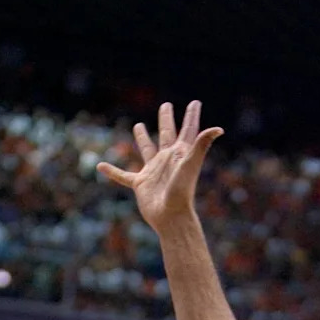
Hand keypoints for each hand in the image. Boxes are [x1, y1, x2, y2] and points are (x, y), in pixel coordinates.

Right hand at [97, 101, 222, 232]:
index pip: (187, 130)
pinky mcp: (141, 184)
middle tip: (165, 106)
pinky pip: (124, 175)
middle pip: (166, 134)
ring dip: (142, 138)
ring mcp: (153, 171)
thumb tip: (219, 129)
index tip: (195, 103)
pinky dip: (113, 171)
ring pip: (147, 149)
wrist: (171, 217)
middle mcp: (167, 160)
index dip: (191, 116)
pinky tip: (100, 166)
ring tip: (139, 125)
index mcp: (180, 154)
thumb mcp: (190, 164)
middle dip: (167, 120)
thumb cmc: (182, 191)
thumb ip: (201, 145)